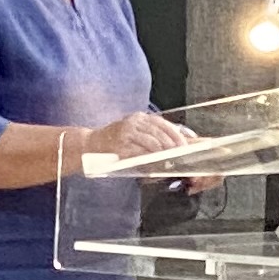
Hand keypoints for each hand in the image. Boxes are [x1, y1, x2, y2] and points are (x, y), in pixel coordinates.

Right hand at [78, 111, 195, 173]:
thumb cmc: (116, 142)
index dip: (177, 133)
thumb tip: (174, 145)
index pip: (163, 123)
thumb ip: (152, 138)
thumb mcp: (135, 135)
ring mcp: (126, 131)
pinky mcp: (120, 143)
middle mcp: (134, 121)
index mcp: (140, 118)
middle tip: (181, 153)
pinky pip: (139, 150)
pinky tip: (155, 162)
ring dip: (163, 151)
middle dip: (173, 143)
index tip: (187, 142)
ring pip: (151, 141)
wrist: (91, 144)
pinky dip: (149, 157)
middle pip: (159, 131)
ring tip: (171, 158)